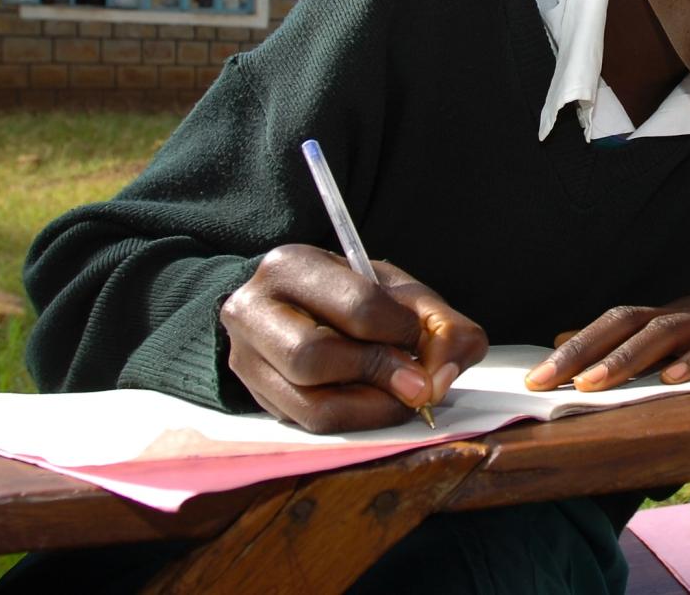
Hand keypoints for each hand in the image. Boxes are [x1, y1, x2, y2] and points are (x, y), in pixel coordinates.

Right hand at [221, 244, 486, 432]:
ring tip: (400, 396)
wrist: (300, 307)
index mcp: (291, 265)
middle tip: (418, 383)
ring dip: (370, 407)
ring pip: (309, 403)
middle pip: (314, 357)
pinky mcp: (257, 398)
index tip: (418, 338)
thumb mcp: (398, 292)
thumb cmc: (353, 295)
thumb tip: (443, 373)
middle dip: (379, 374)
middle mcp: (253, 310)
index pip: (355, 305)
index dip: (399, 330)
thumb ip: (439, 323)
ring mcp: (246, 359)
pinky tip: (374, 403)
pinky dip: (354, 420)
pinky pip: (309, 424)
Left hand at [523, 267, 689, 392]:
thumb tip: (565, 341)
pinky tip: (674, 379)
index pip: (606, 327)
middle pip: (624, 325)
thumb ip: (623, 340)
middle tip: (546, 380)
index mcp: (659, 319)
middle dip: (583, 352)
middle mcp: (678, 315)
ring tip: (594, 383)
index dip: (570, 349)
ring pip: (663, 332)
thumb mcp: (673, 332)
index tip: (534, 377)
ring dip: (626, 358)